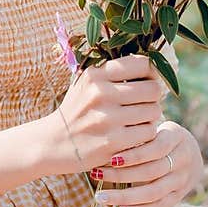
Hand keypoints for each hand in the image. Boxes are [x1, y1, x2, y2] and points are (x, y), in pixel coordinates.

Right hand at [42, 54, 166, 175]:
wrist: (53, 142)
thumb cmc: (78, 109)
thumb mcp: (87, 83)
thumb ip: (113, 72)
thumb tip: (152, 65)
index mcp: (96, 74)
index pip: (142, 64)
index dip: (152, 73)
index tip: (148, 81)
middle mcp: (100, 93)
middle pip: (153, 89)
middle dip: (154, 96)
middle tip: (146, 102)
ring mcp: (106, 118)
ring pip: (153, 111)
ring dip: (151, 116)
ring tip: (140, 118)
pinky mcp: (112, 142)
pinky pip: (147, 132)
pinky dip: (146, 133)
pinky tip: (135, 133)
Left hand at [90, 119, 203, 206]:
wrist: (191, 153)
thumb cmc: (162, 135)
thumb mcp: (156, 126)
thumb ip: (139, 130)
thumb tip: (107, 135)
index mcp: (176, 137)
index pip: (155, 148)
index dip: (134, 155)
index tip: (110, 158)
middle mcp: (182, 160)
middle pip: (151, 172)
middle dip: (121, 175)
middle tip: (95, 174)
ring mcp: (182, 180)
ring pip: (153, 192)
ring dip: (125, 196)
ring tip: (101, 197)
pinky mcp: (178, 196)